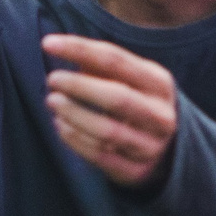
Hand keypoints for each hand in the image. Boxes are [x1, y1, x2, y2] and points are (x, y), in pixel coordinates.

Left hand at [42, 33, 179, 186]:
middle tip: (52, 78)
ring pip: (108, 131)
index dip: (80, 49)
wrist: (167, 149)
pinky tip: (60, 126)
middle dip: (79, 86)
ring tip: (52, 101)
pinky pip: (101, 157)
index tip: (47, 44)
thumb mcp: (129, 79)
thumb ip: (99, 64)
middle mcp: (160, 115)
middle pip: (116, 97)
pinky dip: (75, 140)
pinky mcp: (135, 171)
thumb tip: (61, 48)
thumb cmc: (137, 101)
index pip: (116, 60)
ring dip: (74, 114)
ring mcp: (150, 146)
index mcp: (159, 84)